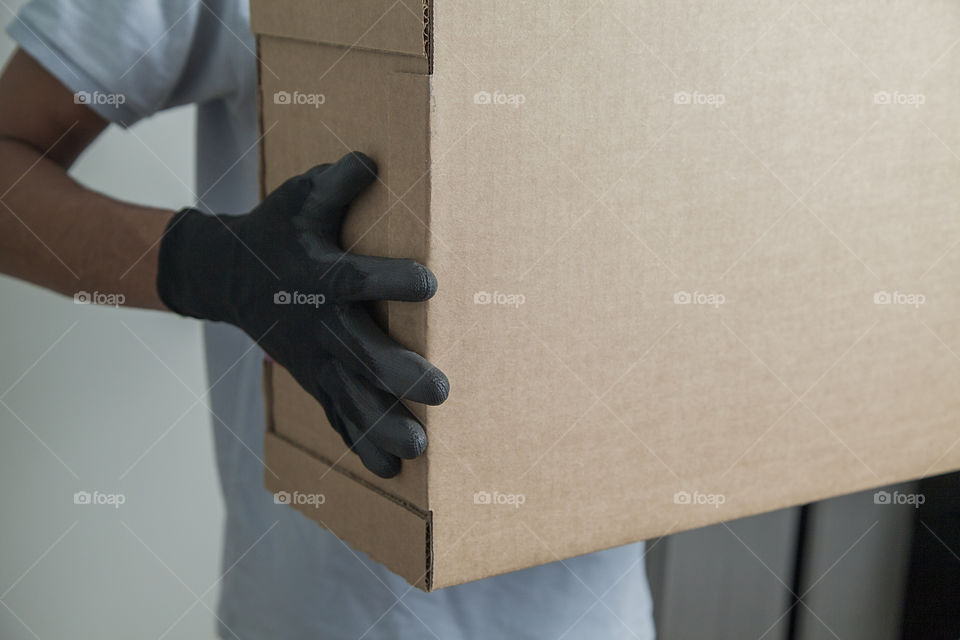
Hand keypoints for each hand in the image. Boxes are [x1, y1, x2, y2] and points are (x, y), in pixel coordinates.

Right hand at [156, 152, 447, 477]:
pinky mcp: (313, 377)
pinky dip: (362, 443)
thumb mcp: (300, 198)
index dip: (390, 280)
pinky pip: (337, 415)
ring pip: (350, 397)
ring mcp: (314, 357)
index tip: (429, 282)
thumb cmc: (274, 232)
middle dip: (397, 374)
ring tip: (421, 449)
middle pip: (359, 353)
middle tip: (440, 392)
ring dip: (384, 424)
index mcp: (317, 275)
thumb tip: (370, 156)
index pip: (355, 279)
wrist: (225, 276)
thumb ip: (337, 183)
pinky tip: (393, 471)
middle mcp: (318, 323)